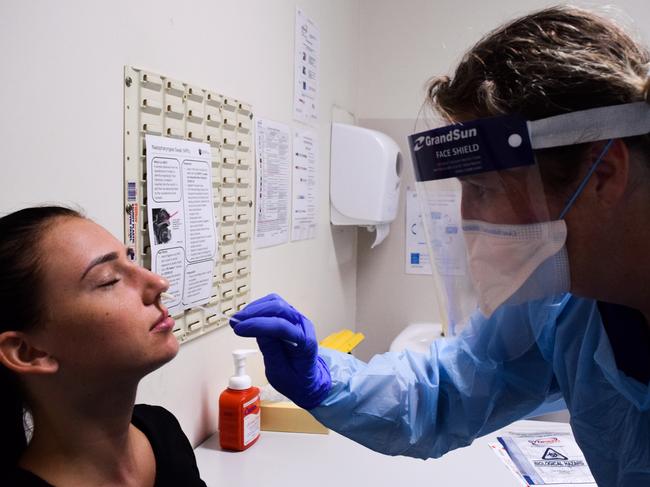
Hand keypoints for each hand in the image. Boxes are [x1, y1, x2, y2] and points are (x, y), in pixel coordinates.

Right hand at [231, 294, 330, 408]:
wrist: (307, 379)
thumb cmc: (296, 379)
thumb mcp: (281, 374)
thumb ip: (272, 352)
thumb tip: (259, 332)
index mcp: (306, 343)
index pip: (282, 326)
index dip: (258, 325)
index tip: (239, 329)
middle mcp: (304, 326)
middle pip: (280, 309)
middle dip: (255, 313)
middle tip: (235, 322)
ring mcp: (297, 320)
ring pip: (276, 303)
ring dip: (255, 308)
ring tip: (238, 320)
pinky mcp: (289, 318)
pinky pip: (274, 305)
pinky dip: (259, 308)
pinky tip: (247, 317)